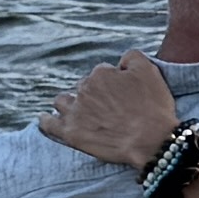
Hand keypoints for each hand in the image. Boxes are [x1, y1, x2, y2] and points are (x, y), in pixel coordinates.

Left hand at [41, 54, 182, 169]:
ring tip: (78, 112)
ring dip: (69, 103)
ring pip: (62, 101)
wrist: (151, 140)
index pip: (102, 73)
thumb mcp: (149, 71)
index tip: (122, 96)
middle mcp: (84, 90)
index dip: (113, 84)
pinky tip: (46, 119)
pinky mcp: (71, 133)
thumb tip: (120, 60)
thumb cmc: (153, 107)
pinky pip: (49, 124)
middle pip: (83, 87)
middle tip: (109, 109)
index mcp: (101, 74)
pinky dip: (46, 120)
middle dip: (93, 95)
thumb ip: (132, 57)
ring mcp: (75, 112)